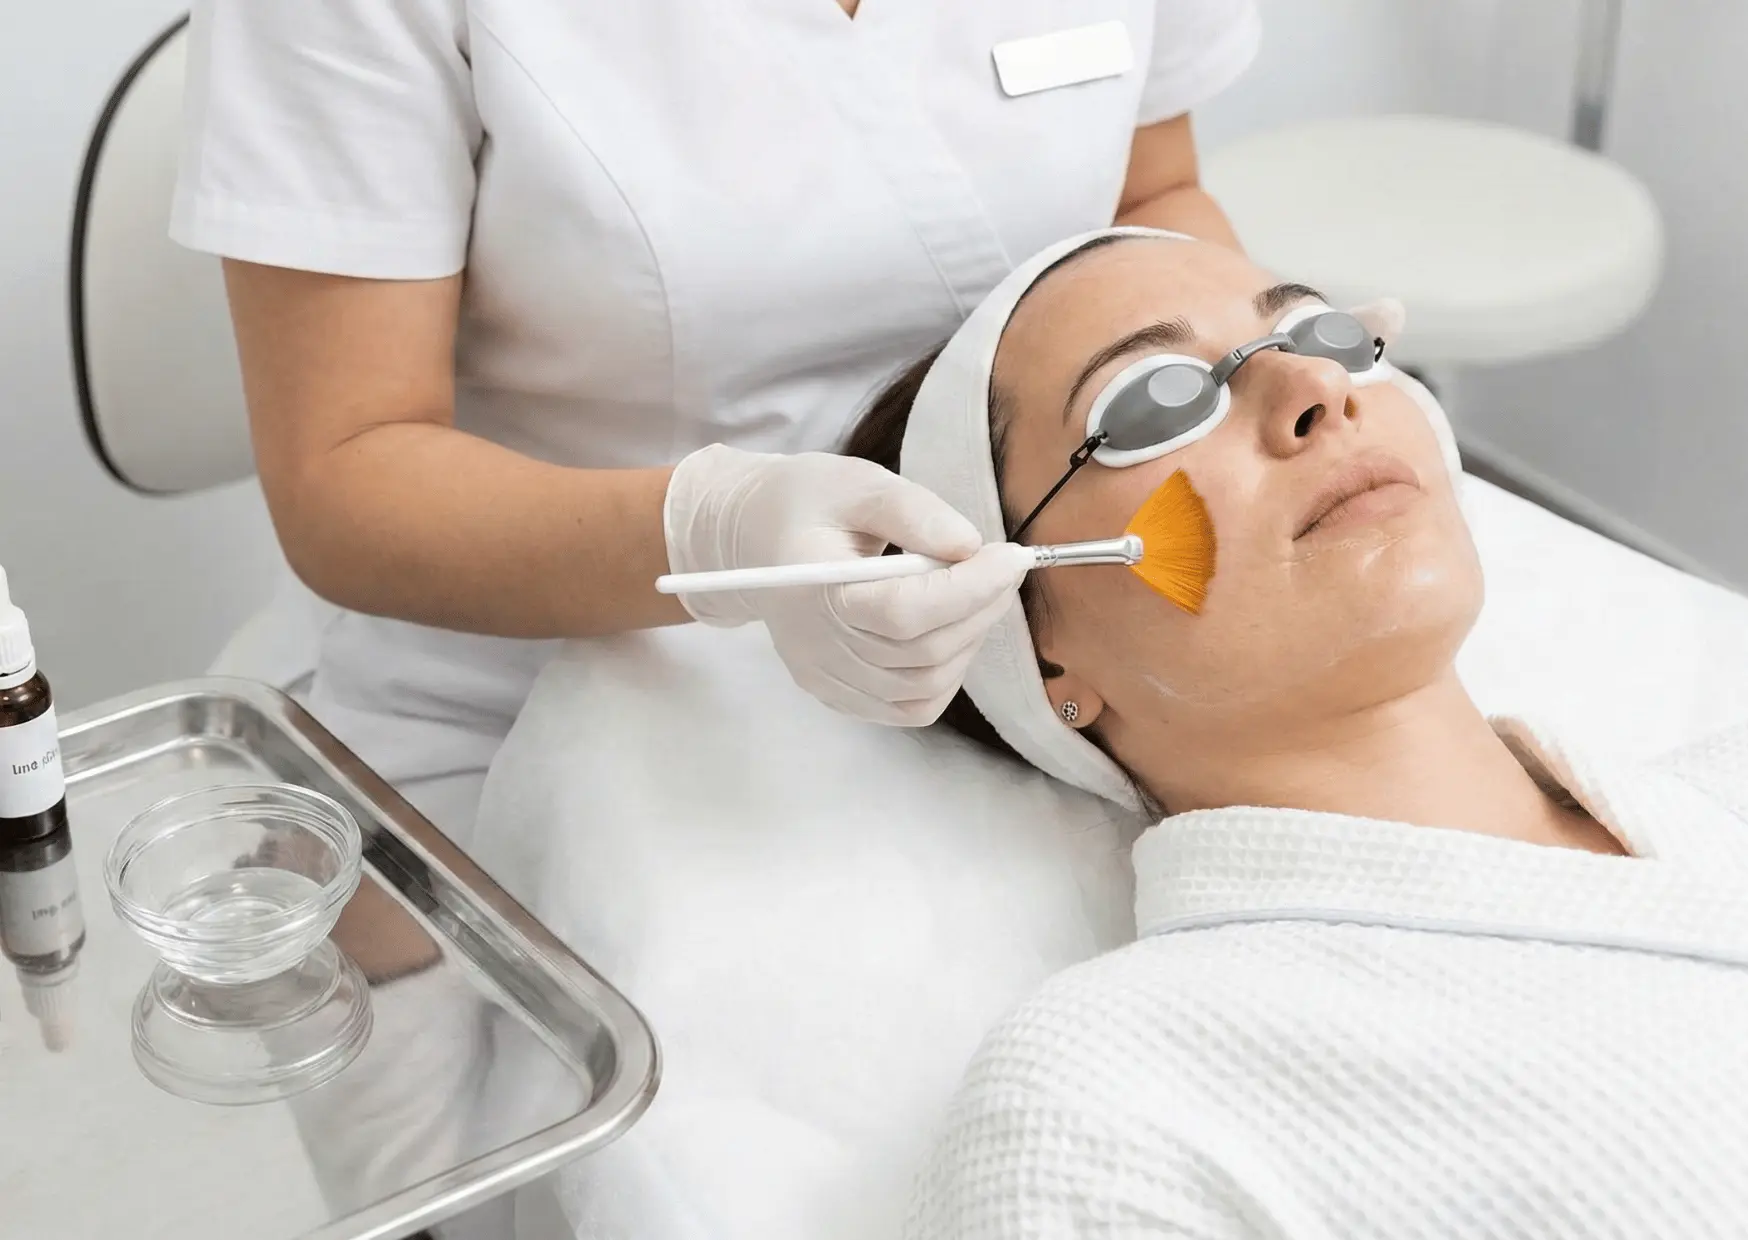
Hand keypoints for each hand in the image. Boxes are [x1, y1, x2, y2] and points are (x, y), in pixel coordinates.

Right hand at [664, 445, 1032, 724]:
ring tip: (977, 592)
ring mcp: (827, 677)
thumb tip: (969, 545)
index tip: (1011, 556)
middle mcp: (817, 645)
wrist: (755, 538)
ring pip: (924, 685)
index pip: (904, 611)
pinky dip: (946, 675)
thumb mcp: (856, 483)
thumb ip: (913, 511)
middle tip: (1004, 566)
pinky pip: (909, 707)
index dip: (968, 589)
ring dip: (968, 640)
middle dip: (980, 608)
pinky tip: (949, 630)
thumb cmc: (805, 504)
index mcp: (814, 588)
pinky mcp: (839, 693)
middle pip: (922, 652)